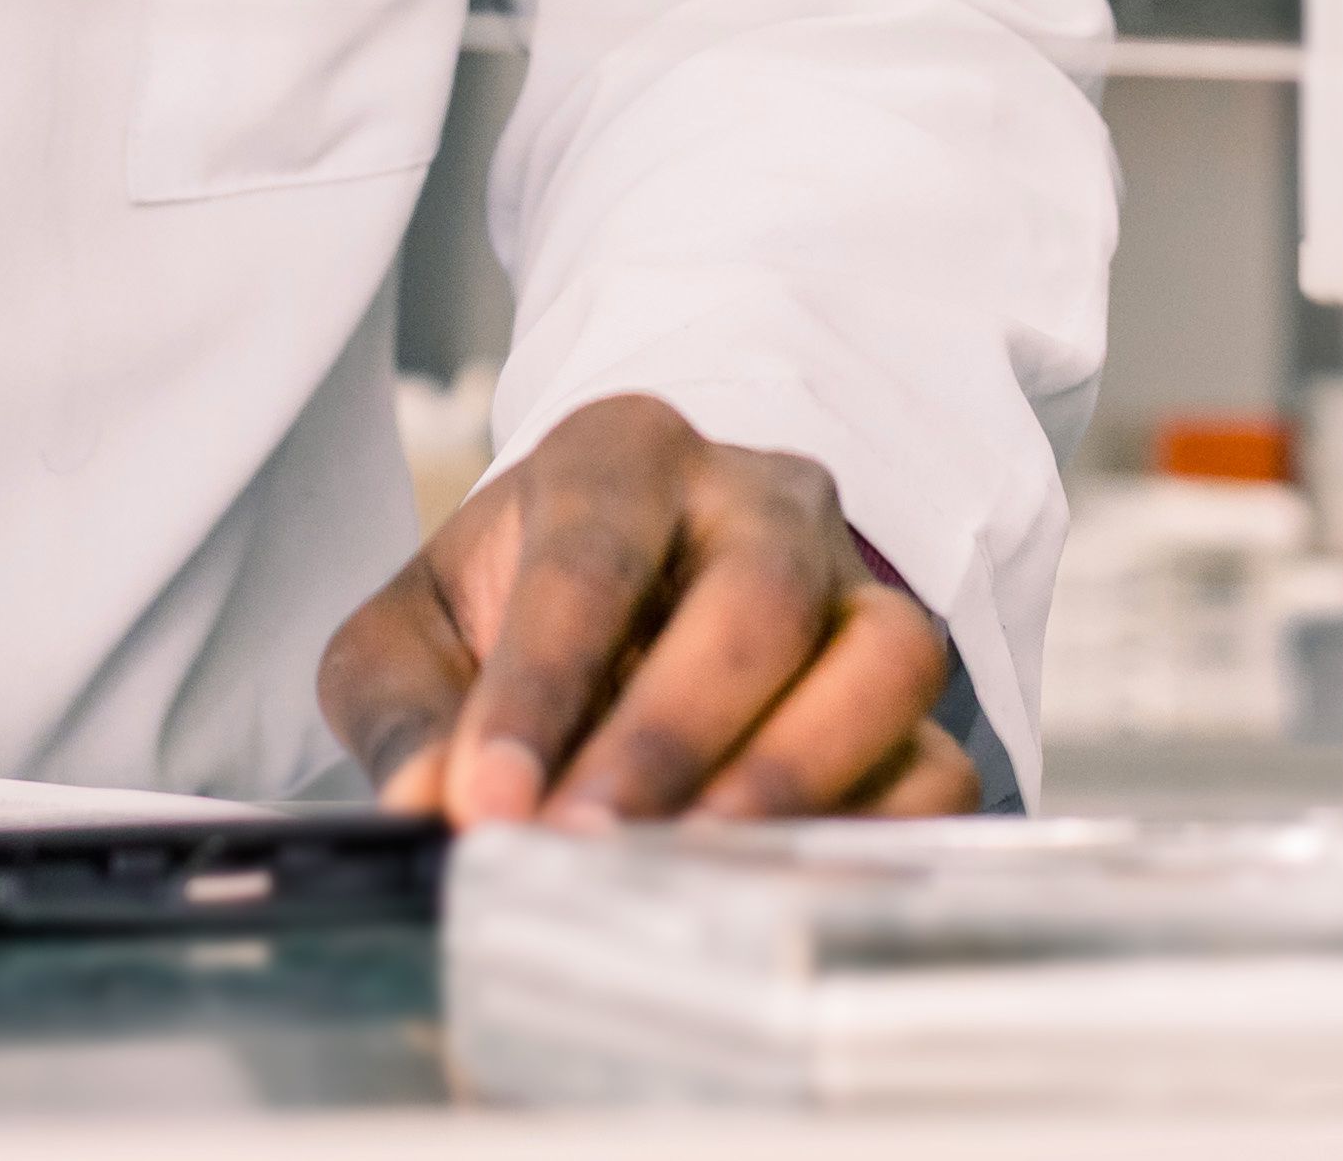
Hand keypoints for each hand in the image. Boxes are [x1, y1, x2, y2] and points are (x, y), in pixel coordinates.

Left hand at [319, 393, 975, 824]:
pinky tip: (781, 886)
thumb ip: (404, 714)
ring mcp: (854, 586)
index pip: (592, 557)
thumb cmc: (504, 613)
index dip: (538, 686)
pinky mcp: (903, 690)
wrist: (612, 600)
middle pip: (757, 597)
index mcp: (624, 456)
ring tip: (695, 863)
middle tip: (587, 843)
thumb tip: (428, 809)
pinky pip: (938, 759)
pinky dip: (878, 829)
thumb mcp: (414, 637)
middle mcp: (761, 499)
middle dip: (671, 733)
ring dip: (795, 772)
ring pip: (886, 657)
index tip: (486, 804)